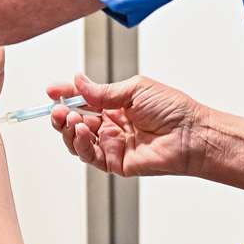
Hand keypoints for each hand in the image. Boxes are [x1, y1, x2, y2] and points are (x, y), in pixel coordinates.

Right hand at [47, 73, 206, 178]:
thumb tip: (78, 82)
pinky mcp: (115, 161)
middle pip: (75, 121)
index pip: (84, 100)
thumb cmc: (173, 109)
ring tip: (70, 119)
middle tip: (58, 108)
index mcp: (117, 105)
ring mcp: (112, 144)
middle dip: (62, 114)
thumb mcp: (134, 90)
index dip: (67, 95)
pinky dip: (79, 143)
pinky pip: (89, 155)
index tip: (52, 91)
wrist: (191, 134)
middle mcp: (112, 125)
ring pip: (77, 140)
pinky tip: (80, 130)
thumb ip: (103, 91)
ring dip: (67, 129)